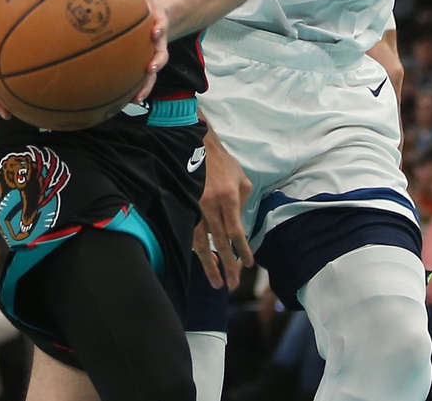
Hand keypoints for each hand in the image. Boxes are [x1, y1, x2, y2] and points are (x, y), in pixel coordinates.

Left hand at [114, 0, 167, 104]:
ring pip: (151, 72)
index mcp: (157, 22)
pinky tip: (122, 102)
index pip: (161, 24)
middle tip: (151, 68)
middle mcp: (158, 41)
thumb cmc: (146, 2)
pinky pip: (140, 79)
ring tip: (136, 98)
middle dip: (157, 61)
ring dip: (146, 85)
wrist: (160, 19)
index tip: (156, 30)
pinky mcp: (144, 64)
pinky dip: (134, 89)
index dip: (160, 27)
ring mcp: (152, 54)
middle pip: (161, 53)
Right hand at [194, 134, 254, 289]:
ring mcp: (194, 205)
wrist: (197, 145)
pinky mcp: (183, 205)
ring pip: (200, 242)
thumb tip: (239, 227)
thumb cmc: (223, 163)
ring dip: (208, 264)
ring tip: (216, 282)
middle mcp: (210, 204)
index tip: (248, 265)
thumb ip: (243, 204)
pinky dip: (195, 249)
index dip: (242, 250)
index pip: (236, 230)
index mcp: (228, 197)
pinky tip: (200, 262)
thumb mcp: (241, 180)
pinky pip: (190, 232)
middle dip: (226, 265)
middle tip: (231, 285)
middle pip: (218, 241)